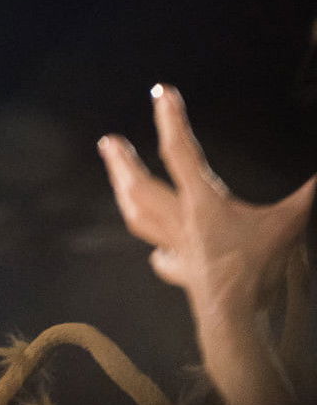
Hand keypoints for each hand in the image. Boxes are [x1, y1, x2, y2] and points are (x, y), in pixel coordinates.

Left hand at [98, 84, 314, 310]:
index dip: (170, 119)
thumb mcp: (289, 222)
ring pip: (138, 217)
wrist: (234, 312)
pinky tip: (159, 251)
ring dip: (124, 194)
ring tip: (116, 178)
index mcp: (202, 202)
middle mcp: (179, 222)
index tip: (161, 93)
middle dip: (121, 162)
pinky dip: (159, 250)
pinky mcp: (178, 272)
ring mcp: (173, 247)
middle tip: (107, 141)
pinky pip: (161, 257)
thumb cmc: (259, 266)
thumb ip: (305, 193)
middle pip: (139, 186)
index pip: (180, 152)